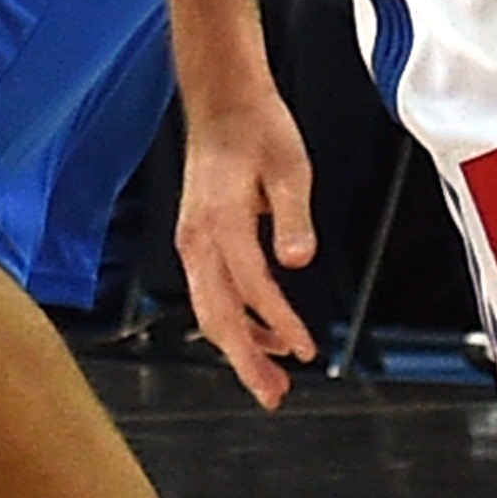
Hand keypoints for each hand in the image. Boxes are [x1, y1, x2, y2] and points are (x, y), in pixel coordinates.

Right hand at [172, 74, 322, 411]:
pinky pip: (210, 293)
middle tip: (272, 394)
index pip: (252, 288)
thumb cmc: (257, 130)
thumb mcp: (290, 168)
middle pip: (217, 315)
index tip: (304, 349)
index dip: (279, 323)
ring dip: (239, 347)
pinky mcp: (196, 240)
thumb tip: (297, 260)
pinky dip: (234, 320)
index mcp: (220, 223)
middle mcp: (197, 239)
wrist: (223, 102)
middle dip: (244, 360)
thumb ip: (293, 218)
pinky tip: (262, 334)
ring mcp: (192, 242)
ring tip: (270, 377)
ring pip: (210, 310)